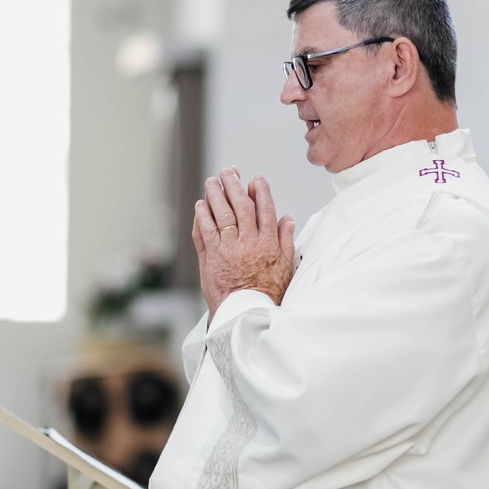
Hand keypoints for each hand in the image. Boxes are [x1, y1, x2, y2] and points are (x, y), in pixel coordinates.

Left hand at [192, 167, 295, 319]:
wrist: (244, 316)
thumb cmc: (267, 293)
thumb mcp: (285, 268)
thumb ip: (285, 241)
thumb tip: (288, 218)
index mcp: (267, 244)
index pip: (264, 210)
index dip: (260, 192)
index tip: (256, 179)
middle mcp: (247, 243)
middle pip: (240, 207)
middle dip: (234, 186)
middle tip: (228, 172)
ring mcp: (227, 250)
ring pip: (220, 215)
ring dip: (215, 195)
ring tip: (212, 182)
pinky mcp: (210, 258)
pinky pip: (204, 232)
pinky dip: (201, 217)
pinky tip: (201, 206)